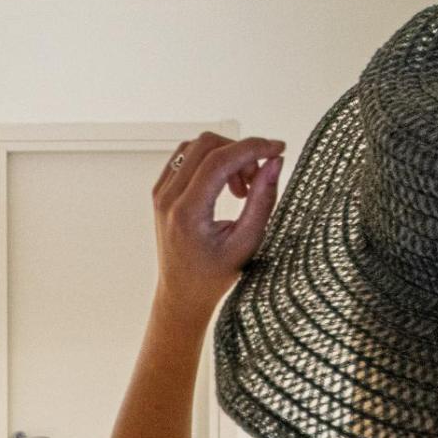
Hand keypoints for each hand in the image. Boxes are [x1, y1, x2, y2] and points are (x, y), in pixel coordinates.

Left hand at [151, 132, 284, 319]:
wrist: (183, 292)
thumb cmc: (214, 276)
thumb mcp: (247, 243)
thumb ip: (263, 200)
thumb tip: (275, 163)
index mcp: (187, 213)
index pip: (219, 160)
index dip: (252, 148)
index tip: (276, 149)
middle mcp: (168, 198)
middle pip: (207, 145)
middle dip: (240, 152)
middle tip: (258, 177)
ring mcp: (161, 192)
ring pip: (196, 146)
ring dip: (226, 156)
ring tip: (241, 187)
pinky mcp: (161, 190)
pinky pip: (186, 157)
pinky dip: (212, 161)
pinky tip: (225, 184)